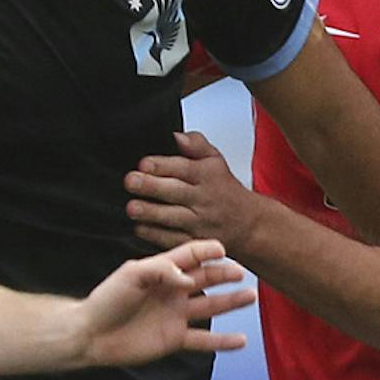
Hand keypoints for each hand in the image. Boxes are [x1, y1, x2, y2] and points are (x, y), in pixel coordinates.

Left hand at [80, 240, 254, 366]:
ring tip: (250, 297)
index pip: (190, 255)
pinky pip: (204, 340)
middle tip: (241, 272)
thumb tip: (188, 279)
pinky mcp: (175, 339)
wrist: (92, 335)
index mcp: (161, 271)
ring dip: (231, 302)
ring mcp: (176, 315)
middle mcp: (172, 291)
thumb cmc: (107, 300)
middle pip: (205, 278)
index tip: (223, 249)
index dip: (207, 250)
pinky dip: (223, 341)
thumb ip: (162, 270)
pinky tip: (241, 340)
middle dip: (224, 274)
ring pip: (210, 306)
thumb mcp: (131, 275)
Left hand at [124, 130, 266, 253]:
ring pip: (172, 217)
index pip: (183, 168)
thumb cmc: (225, 190)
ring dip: (150, 212)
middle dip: (151, 186)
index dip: (162, 165)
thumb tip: (176, 136)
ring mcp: (199, 223)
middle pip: (175, 191)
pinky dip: (155, 235)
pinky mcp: (195, 242)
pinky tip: (140, 227)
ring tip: (132, 207)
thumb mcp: (216, 161)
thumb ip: (196, 144)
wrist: (248, 225)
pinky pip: (173, 239)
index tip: (143, 164)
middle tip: (131, 182)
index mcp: (207, 175)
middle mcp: (203, 199)